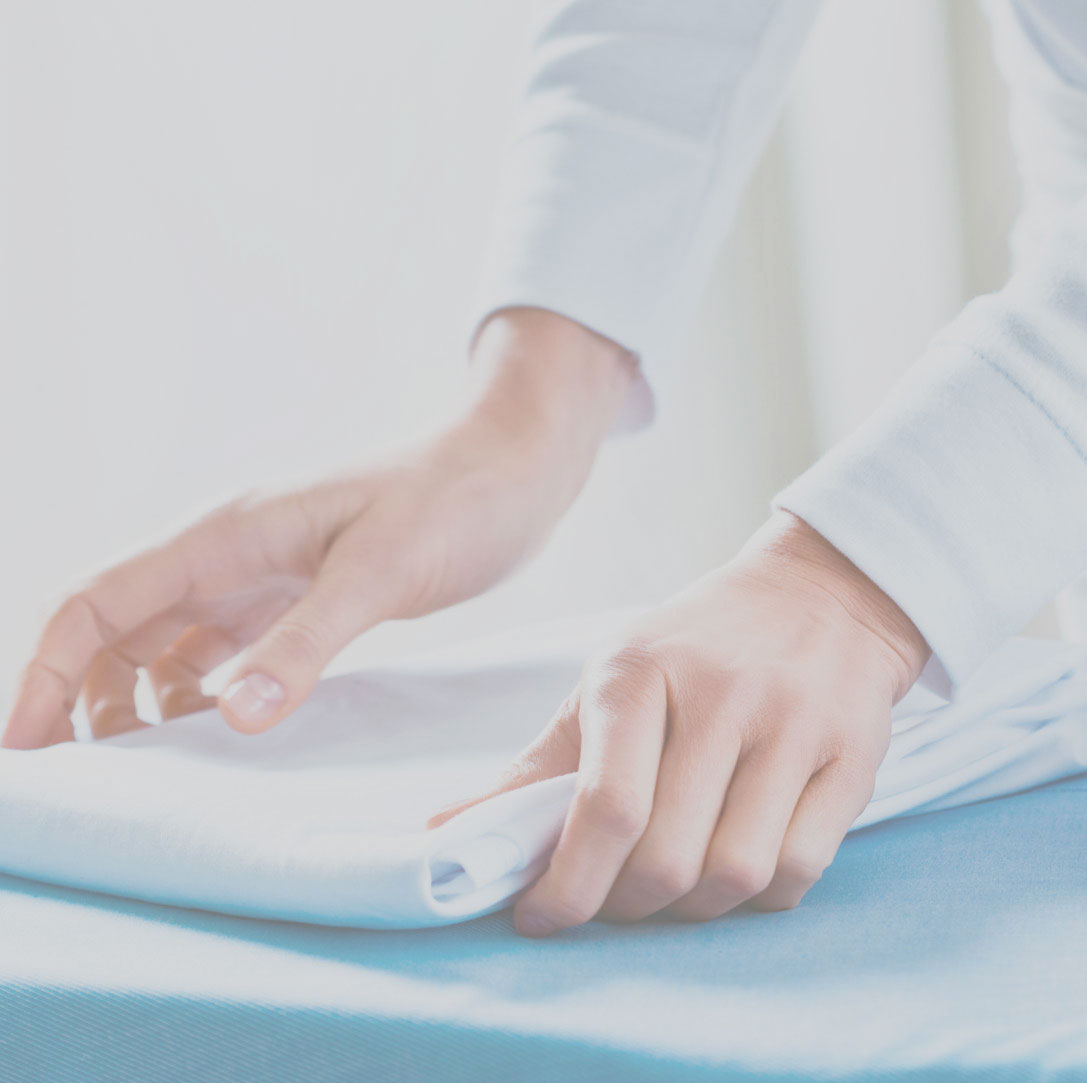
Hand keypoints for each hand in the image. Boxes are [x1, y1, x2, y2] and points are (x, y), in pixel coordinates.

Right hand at [2, 308, 634, 748]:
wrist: (520, 465)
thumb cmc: (456, 500)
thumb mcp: (381, 573)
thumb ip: (306, 644)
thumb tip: (230, 718)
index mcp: (225, 536)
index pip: (95, 605)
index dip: (45, 675)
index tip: (23, 749)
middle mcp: (230, 554)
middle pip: (113, 630)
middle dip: (77, 699)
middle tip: (76, 783)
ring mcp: (266, 574)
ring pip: (165, 644)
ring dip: (136, 703)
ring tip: (133, 777)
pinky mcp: (307, 595)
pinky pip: (225, 650)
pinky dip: (201, 695)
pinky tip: (212, 739)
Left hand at [429, 511, 930, 932]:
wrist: (825, 593)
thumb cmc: (699, 648)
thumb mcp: (612, 680)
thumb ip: (537, 766)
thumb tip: (442, 836)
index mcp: (641, 671)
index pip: (607, 807)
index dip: (568, 885)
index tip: (543, 917)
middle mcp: (723, 694)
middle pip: (668, 857)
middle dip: (628, 905)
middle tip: (615, 902)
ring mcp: (796, 725)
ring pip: (738, 872)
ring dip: (695, 909)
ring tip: (677, 891)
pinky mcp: (853, 757)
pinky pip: (801, 869)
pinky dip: (760, 898)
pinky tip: (737, 876)